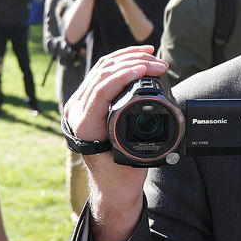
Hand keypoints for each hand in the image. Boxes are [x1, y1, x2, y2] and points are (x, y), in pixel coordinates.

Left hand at [63, 45, 166, 240]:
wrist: (111, 185)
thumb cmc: (123, 174)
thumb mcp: (135, 155)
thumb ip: (145, 135)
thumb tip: (164, 106)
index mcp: (84, 126)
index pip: (101, 89)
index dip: (124, 75)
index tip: (147, 68)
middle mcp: (77, 111)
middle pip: (102, 73)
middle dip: (133, 62)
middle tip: (159, 64)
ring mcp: (80, 103)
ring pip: (102, 68)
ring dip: (128, 57)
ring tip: (152, 55)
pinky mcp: (87, 98)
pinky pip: (102, 71)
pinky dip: (121, 61)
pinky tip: (139, 56)